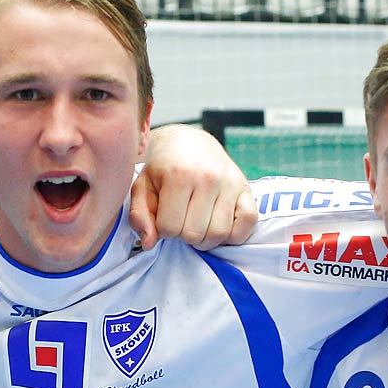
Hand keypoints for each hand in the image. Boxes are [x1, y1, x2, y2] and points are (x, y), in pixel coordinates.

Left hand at [129, 125, 256, 249]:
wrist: (190, 143)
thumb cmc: (163, 169)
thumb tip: (150, 243)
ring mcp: (230, 183)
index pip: (169, 228)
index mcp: (179, 175)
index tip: (164, 217)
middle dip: (183, 234)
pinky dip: (234, 233)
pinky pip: (248, 223)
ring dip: (206, 238)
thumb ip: (139, 216)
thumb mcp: (142, 187)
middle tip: (180, 220)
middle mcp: (208, 178)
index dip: (163, 229)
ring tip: (197, 224)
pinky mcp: (246, 188)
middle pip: (194, 234)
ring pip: (219, 234)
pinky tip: (218, 225)